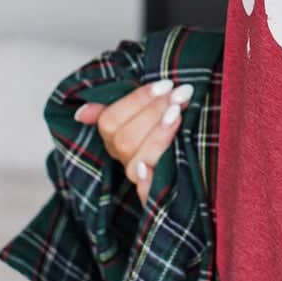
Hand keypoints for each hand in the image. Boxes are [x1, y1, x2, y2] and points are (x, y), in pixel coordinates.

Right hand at [72, 76, 193, 207]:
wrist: (199, 168)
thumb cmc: (170, 128)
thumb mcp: (149, 113)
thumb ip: (120, 107)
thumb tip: (82, 113)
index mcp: (115, 136)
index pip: (110, 120)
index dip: (137, 100)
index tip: (165, 85)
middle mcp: (122, 158)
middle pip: (124, 140)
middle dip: (154, 113)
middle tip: (180, 95)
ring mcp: (137, 176)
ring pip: (134, 163)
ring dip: (157, 137)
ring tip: (178, 114)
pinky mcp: (153, 195)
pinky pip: (144, 193)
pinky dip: (146, 182)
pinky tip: (151, 169)